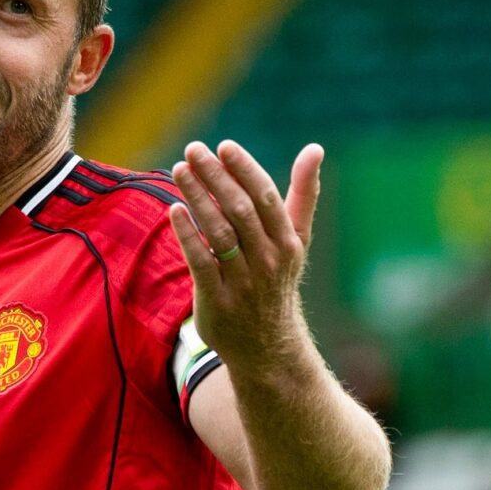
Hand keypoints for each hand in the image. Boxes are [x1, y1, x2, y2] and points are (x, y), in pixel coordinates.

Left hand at [167, 139, 325, 372]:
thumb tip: (315, 148)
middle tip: (193, 150)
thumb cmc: (277, 279)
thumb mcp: (296, 239)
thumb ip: (304, 193)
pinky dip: (188, 234)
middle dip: (215, 177)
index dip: (244, 170)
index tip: (224, 146)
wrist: (266, 343)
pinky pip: (200, 262)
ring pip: (218, 232)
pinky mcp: (217, 301)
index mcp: (287, 242)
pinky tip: (175, 210)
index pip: (265, 198)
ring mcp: (242, 282)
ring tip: (180, 170)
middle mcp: (268, 261)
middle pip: (239, 211)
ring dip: (198, 198)